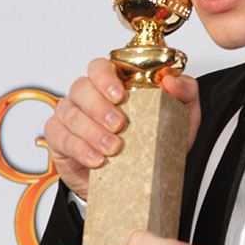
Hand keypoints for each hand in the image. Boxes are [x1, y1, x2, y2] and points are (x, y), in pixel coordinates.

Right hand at [44, 58, 200, 199]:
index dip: (105, 77)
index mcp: (114, 83)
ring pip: (70, 114)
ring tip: (112, 148)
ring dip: (91, 132)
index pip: (100, 67)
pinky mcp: (60, 140)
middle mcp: (89, 95)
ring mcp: (71, 116)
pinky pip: (59, 137)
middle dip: (99, 107)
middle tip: (119, 125)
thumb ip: (185, 92)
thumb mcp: (182, 114)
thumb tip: (171, 82)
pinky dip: (79, 149)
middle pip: (81, 88)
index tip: (120, 95)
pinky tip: (96, 160)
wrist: (144, 177)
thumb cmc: (158, 138)